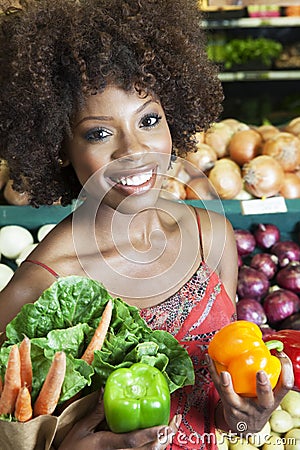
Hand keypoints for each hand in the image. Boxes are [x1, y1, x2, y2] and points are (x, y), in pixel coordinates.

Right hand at [58, 392, 180, 449]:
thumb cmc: (71, 448)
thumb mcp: (81, 428)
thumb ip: (96, 412)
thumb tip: (104, 391)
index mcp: (107, 445)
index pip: (132, 440)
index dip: (150, 433)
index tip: (164, 426)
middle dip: (162, 437)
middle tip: (174, 423)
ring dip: (160, 443)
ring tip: (170, 429)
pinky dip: (151, 447)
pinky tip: (157, 440)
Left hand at [207, 351, 293, 434]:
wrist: (245, 427)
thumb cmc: (259, 402)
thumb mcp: (270, 393)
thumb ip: (272, 374)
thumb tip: (272, 346)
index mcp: (273, 399)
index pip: (285, 386)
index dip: (286, 371)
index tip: (280, 355)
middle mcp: (260, 406)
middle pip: (265, 399)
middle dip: (263, 386)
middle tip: (260, 373)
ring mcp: (242, 409)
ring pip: (233, 399)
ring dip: (227, 386)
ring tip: (224, 374)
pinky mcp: (227, 405)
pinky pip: (218, 388)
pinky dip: (212, 372)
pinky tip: (209, 358)